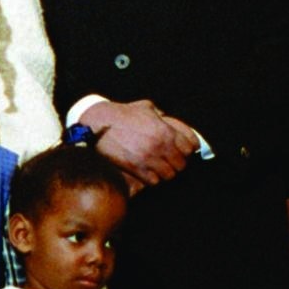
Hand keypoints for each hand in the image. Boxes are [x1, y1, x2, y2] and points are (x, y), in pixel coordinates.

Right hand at [84, 100, 199, 187]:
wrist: (98, 126)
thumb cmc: (121, 114)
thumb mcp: (145, 107)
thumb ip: (160, 114)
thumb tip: (168, 119)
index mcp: (165, 130)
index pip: (190, 146)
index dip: (189, 149)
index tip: (185, 151)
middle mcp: (160, 146)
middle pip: (182, 163)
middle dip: (177, 162)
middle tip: (170, 160)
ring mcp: (148, 159)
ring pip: (170, 175)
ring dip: (166, 172)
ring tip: (159, 167)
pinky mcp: (136, 169)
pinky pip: (154, 181)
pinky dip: (153, 178)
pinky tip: (148, 172)